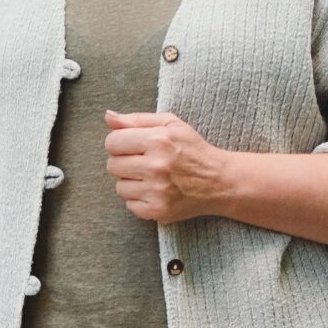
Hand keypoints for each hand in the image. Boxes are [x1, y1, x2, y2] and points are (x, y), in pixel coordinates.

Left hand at [104, 110, 228, 222]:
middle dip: (125, 162)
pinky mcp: (158, 211)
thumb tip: (108, 116)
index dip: (120, 143)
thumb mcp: (171, 125)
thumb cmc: (193, 150)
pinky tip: (156, 191)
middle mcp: (157, 167)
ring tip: (151, 177)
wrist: (219, 182)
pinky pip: (130, 205)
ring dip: (132, 182)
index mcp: (158, 141)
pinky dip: (140, 199)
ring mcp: (157, 191)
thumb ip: (137, 119)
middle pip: (112, 165)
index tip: (133, 146)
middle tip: (144, 162)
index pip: (112, 142)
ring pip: (120, 187)